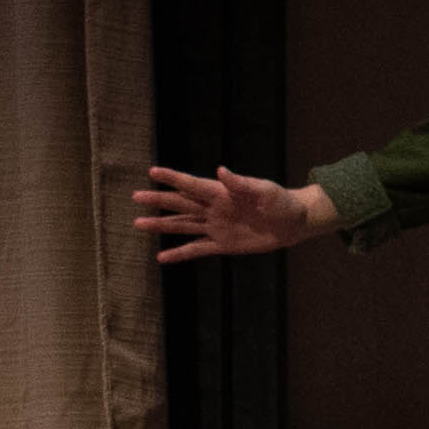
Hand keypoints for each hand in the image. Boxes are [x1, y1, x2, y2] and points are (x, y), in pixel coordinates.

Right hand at [128, 165, 334, 262]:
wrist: (293, 223)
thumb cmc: (281, 201)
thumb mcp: (264, 191)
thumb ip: (241, 183)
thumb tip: (221, 171)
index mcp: (222, 192)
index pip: (192, 184)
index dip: (173, 178)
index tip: (152, 172)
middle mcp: (214, 208)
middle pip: (180, 204)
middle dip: (158, 200)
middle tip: (136, 196)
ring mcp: (216, 227)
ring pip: (183, 226)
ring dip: (162, 225)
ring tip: (139, 224)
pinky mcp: (222, 245)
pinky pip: (197, 250)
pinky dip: (179, 253)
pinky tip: (162, 257)